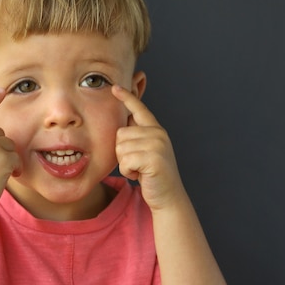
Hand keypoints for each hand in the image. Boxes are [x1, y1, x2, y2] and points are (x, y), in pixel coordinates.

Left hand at [112, 85, 187, 209]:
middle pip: (120, 134)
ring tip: (139, 170)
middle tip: (137, 164)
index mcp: (156, 130)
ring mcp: (157, 145)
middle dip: (122, 152)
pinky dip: (128, 172)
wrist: (168, 197)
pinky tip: (140, 176)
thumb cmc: (152, 176)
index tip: (115, 87)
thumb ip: (137, 137)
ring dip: (124, 164)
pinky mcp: (153, 158)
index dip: (127, 97)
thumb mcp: (145, 152)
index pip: (139, 109)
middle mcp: (158, 134)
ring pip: (120, 148)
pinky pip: (125, 161)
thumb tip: (123, 122)